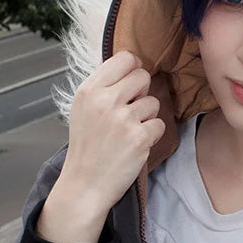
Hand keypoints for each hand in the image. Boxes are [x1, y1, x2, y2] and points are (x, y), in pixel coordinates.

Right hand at [37, 51, 164, 242]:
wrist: (84, 184)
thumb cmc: (86, 147)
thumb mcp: (83, 109)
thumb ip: (104, 87)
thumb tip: (133, 67)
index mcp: (89, 90)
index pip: (125, 58)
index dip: (134, 69)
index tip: (132, 83)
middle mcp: (105, 101)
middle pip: (143, 76)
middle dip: (142, 93)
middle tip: (130, 111)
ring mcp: (122, 119)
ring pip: (153, 102)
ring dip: (146, 117)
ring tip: (128, 132)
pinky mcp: (138, 138)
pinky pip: (159, 125)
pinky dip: (152, 136)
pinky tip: (135, 145)